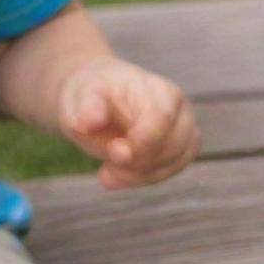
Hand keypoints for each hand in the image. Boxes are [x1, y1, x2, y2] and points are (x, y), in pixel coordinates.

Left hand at [57, 56, 200, 188]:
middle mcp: (177, 106)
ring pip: (172, 163)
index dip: (143, 140)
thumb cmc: (89, 95)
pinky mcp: (182, 149)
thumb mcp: (78, 95)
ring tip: (107, 171)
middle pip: (172, 144)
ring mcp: (184, 128)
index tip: (116, 152)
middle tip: (106, 167)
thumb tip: (90, 122)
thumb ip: (86, 109)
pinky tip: (117, 174)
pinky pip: (169, 171)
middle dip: (137, 162)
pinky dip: (142, 178)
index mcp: (153, 86)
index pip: (161, 116)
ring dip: (138, 174)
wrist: (96, 96)